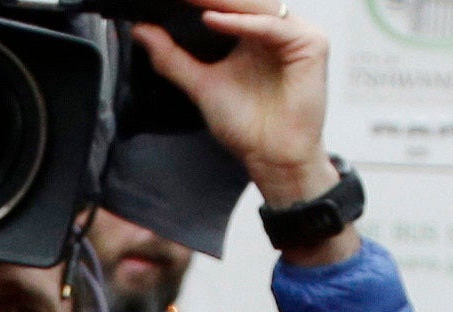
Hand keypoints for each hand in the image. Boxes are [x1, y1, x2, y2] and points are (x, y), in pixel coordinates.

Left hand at [133, 8, 343, 238]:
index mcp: (254, 34)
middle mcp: (276, 29)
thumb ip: (171, 57)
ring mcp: (296, 33)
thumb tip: (140, 30)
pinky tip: (213, 20)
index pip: (226, 6)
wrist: (273, 156)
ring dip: (221, 1)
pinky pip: (272, 26)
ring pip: (256, 7)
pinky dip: (242, 22)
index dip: (198, 0)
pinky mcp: (312, 44)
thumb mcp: (200, 85)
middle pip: (241, 1)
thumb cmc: (246, 125)